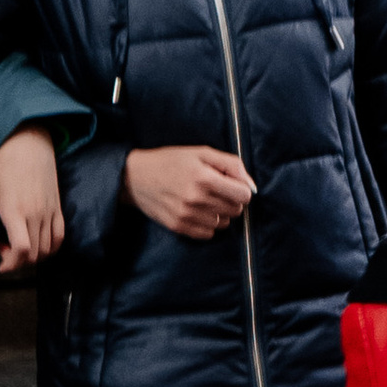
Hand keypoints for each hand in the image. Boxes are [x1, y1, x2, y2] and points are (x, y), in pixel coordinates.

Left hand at [0, 122, 65, 271]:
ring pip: (46, 250)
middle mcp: (35, 213)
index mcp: (14, 209)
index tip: (2, 266)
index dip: (12, 264)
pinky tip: (37, 245)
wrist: (30, 145)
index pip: (22, 249)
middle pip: (33, 254)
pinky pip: (59, 238)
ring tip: (18, 244)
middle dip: (17, 261)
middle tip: (4, 249)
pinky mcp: (58, 209)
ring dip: (32, 257)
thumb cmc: (4, 166)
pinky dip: (49, 249)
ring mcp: (49, 212)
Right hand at [125, 143, 253, 238]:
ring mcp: (187, 216)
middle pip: (236, 210)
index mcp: (204, 178)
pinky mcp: (179, 227)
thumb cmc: (171, 161)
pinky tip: (197, 211)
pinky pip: (208, 234)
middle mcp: (196, 199)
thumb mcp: (202, 152)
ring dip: (219, 213)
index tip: (230, 183)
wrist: (135, 177)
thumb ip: (232, 165)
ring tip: (204, 199)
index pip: (244, 195)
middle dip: (231, 200)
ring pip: (224, 223)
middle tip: (215, 190)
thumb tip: (251, 187)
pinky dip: (208, 224)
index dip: (240, 188)